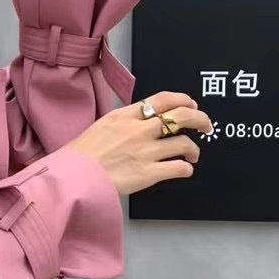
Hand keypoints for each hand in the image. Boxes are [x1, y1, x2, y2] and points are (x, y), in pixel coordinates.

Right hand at [66, 92, 213, 196]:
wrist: (72, 178)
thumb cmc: (81, 155)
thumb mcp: (102, 126)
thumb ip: (125, 121)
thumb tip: (144, 120)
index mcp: (126, 116)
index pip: (163, 100)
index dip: (183, 100)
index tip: (191, 105)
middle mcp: (139, 130)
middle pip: (181, 117)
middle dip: (200, 119)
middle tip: (206, 126)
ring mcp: (145, 152)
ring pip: (184, 144)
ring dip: (194, 149)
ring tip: (192, 154)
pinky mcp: (148, 174)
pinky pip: (179, 168)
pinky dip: (186, 168)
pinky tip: (184, 170)